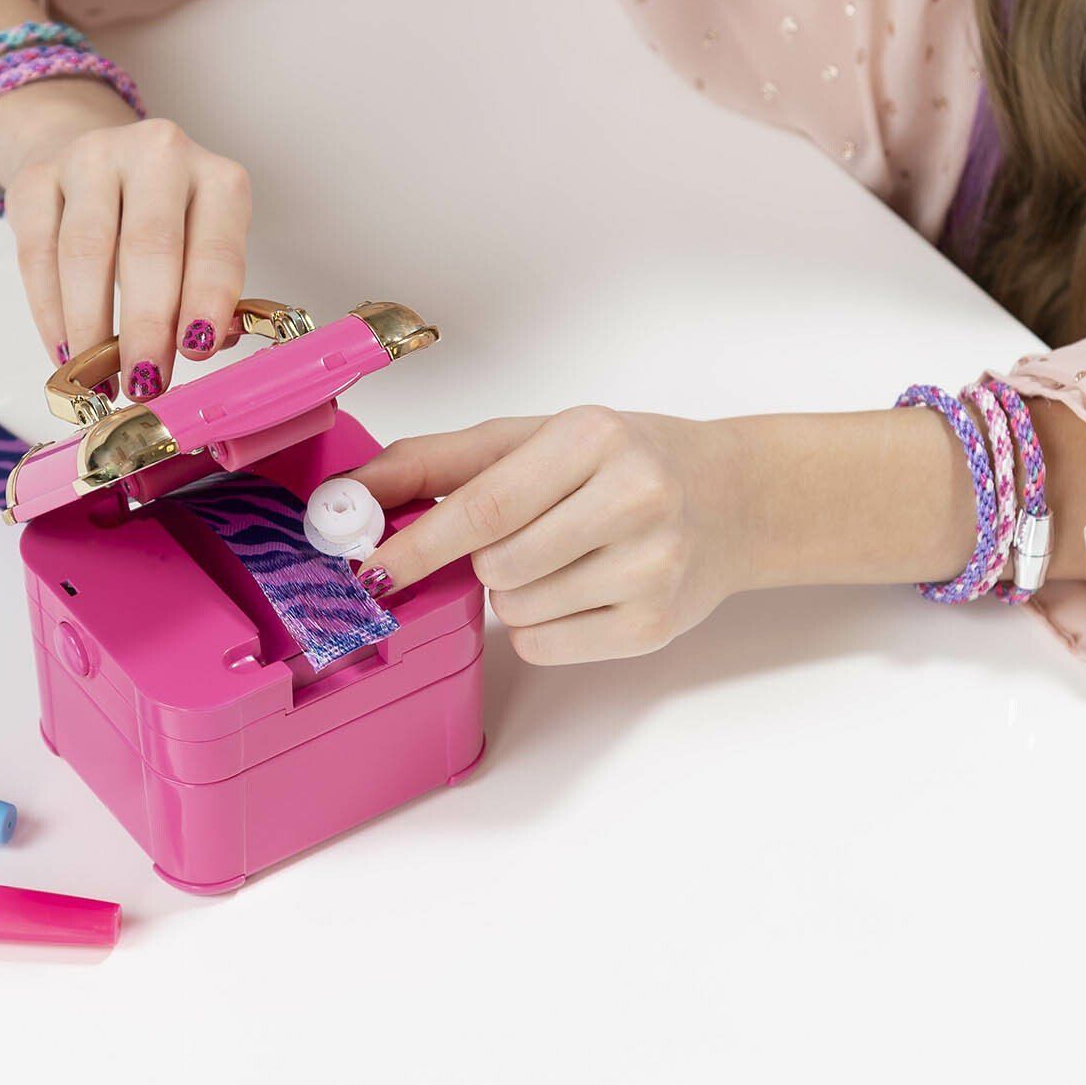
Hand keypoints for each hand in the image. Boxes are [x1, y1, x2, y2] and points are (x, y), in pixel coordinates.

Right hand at [0, 77, 250, 397]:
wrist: (102, 164)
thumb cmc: (169, 224)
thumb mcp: (204, 249)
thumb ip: (209, 297)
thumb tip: (207, 346)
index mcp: (217, 178)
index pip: (216, 244)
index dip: (208, 300)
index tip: (197, 350)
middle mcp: (157, 153)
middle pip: (149, 245)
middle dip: (147, 325)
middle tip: (144, 380)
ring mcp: (91, 157)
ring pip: (85, 251)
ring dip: (92, 326)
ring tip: (100, 379)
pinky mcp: (36, 177)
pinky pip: (37, 253)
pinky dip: (50, 312)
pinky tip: (65, 352)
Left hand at [349, 408, 752, 664]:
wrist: (732, 498)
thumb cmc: (623, 462)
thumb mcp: (537, 437)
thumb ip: (440, 461)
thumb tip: (352, 493)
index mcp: (593, 437)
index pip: (485, 505)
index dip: (418, 544)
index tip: (368, 569)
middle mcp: (633, 498)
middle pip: (495, 566)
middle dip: (482, 562)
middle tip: (521, 535)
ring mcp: (652, 567)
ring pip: (515, 610)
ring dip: (511, 594)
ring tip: (562, 558)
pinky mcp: (656, 624)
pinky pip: (544, 647)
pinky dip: (538, 627)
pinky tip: (580, 590)